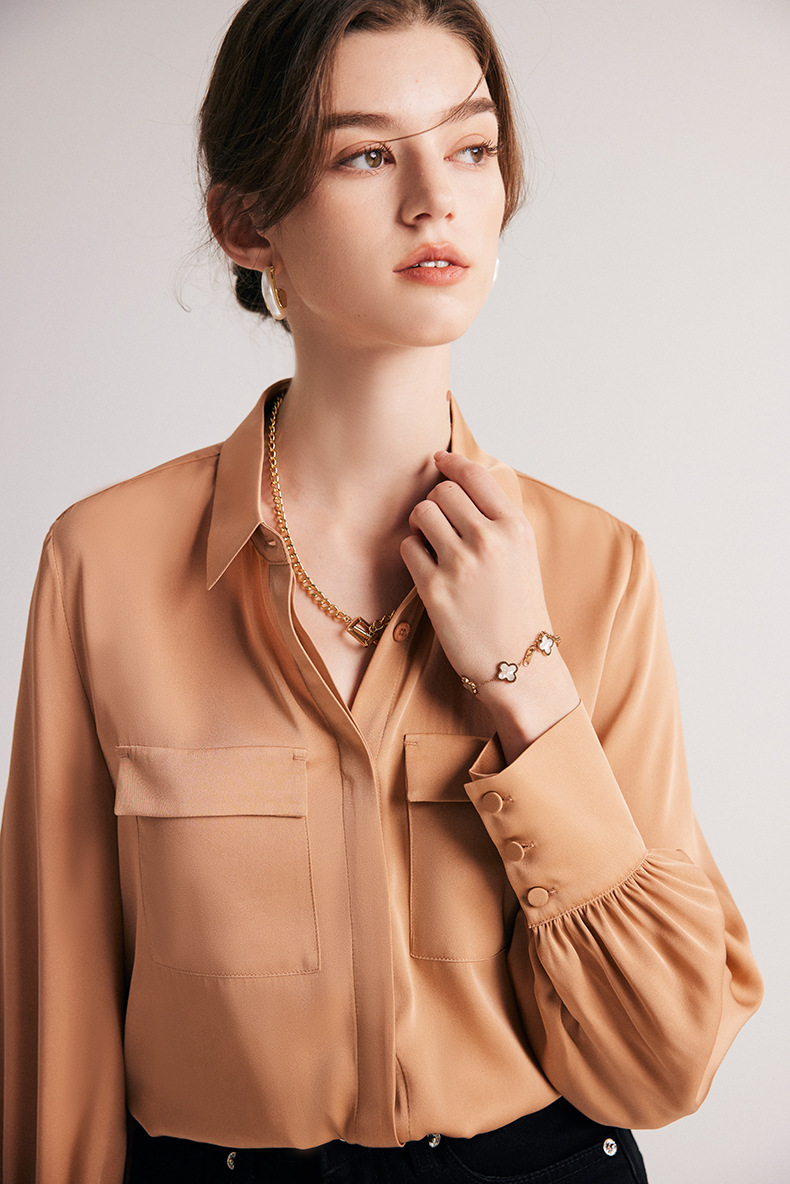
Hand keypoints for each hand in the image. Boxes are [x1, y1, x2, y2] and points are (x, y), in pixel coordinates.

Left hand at [400, 450, 578, 757]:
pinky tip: (428, 570)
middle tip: (441, 525)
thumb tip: (456, 480)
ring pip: (421, 514)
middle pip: (442, 492)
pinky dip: (413, 554)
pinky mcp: (435, 589)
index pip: (474, 475)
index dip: (450, 463)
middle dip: (435, 504)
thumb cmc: (518, 607)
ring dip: (420, 526)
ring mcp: (461, 564)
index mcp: (515, 527)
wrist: (519, 662)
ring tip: (434, 547)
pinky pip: (408, 548)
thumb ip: (495, 518)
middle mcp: (489, 540)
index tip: (437, 460)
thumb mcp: (522, 554)